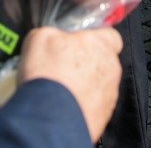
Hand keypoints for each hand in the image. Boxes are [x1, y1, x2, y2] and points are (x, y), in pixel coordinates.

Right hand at [18, 27, 122, 142]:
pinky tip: (63, 104)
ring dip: (83, 85)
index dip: (94, 37)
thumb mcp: (40, 37)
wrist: (49, 118)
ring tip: (60, 88)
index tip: (81, 42)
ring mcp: (109, 94)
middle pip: (102, 60)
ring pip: (98, 84)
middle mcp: (111, 69)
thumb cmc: (49, 76)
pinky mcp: (103, 115)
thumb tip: (51, 37)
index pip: (110, 35)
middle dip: (85, 63)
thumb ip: (53, 33)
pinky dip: (81, 104)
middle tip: (63, 66)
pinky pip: (93, 105)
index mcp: (101, 45)